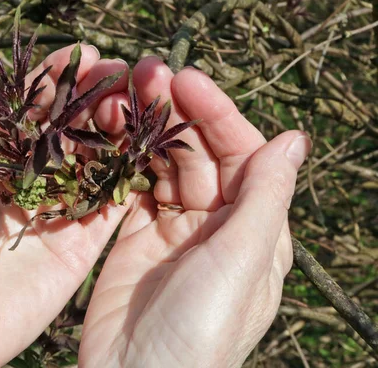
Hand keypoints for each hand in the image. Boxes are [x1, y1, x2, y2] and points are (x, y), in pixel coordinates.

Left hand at [0, 48, 130, 367]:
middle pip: (73, 125)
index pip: (33, 106)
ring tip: (138, 97)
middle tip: (120, 69)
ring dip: (120, 125)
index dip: (56, 77)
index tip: (80, 52)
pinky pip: (114, 203)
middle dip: (97, 93)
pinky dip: (132, 174)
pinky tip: (150, 143)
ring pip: (99, 157)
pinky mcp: (82, 242)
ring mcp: (61, 209)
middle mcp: (33, 178)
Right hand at [79, 58, 310, 366]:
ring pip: (164, 166)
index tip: (187, 81)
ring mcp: (173, 231)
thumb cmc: (201, 331)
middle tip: (146, 74)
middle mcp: (217, 225)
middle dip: (177, 114)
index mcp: (254, 229)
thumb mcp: (241, 261)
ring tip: (123, 96)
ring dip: (148, 132)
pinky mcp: (134, 239)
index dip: (218, 115)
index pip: (244, 154)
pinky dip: (123, 161)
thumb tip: (294, 138)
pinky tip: (111, 134)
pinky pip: (132, 189)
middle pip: (200, 154)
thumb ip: (265, 198)